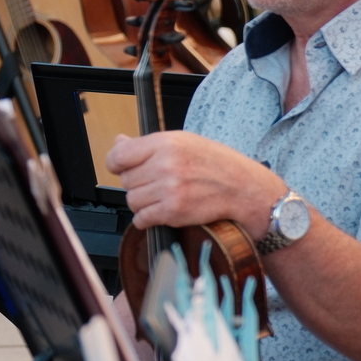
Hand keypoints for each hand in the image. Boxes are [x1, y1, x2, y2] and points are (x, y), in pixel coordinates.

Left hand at [103, 130, 282, 236]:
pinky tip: (162, 210)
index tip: (121, 167)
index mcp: (165, 143)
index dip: (116, 163)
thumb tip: (119, 142)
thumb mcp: (183, 141)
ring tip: (163, 196)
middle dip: (138, 183)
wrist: (244, 189)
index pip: (119, 155)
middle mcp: (165, 165)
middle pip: (126, 180)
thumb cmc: (216, 163)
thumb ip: (148, 144)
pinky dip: (148, 218)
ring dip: (143, 202)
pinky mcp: (174, 212)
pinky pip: (142, 218)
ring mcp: (169, 189)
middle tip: (157, 182)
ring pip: (132, 200)